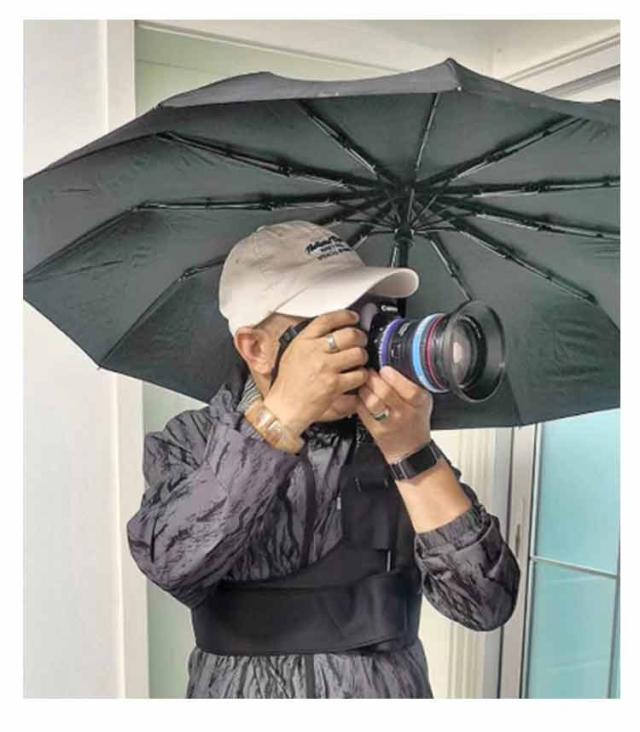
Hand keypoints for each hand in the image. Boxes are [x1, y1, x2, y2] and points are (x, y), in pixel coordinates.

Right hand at [263, 309, 368, 435]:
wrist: (283, 408)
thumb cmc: (287, 385)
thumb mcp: (292, 354)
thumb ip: (308, 342)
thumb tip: (328, 333)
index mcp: (303, 341)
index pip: (327, 319)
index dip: (345, 316)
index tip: (354, 318)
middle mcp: (314, 351)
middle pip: (349, 334)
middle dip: (360, 337)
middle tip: (361, 341)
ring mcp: (325, 368)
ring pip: (357, 353)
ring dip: (362, 356)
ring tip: (359, 361)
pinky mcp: (334, 385)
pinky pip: (358, 375)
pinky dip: (362, 376)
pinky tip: (357, 377)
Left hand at [355, 366, 432, 462]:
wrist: (410, 450)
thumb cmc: (415, 421)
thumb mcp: (422, 401)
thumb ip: (412, 383)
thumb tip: (393, 362)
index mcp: (420, 403)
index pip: (409, 389)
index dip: (394, 377)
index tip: (385, 369)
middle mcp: (405, 414)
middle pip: (385, 392)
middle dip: (373, 378)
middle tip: (369, 372)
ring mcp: (389, 423)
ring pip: (372, 401)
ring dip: (364, 388)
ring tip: (364, 383)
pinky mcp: (375, 431)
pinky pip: (362, 411)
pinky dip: (359, 400)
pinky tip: (361, 395)